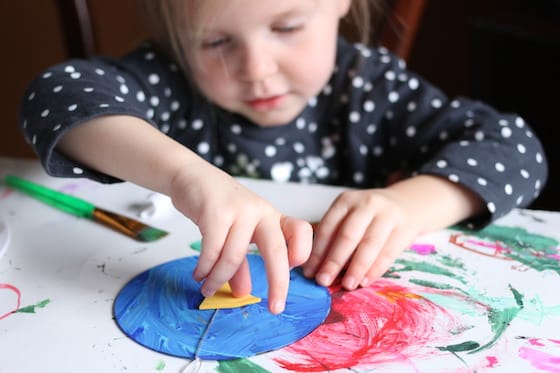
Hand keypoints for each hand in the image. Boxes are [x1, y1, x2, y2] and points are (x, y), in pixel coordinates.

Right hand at [170, 163, 312, 313]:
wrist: (193, 177)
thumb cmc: (220, 207)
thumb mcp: (237, 233)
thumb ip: (242, 264)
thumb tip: (243, 293)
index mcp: (272, 217)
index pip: (301, 231)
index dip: (302, 252)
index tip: (291, 271)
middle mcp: (261, 212)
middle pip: (277, 250)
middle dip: (278, 283)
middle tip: (275, 308)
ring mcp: (239, 210)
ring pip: (234, 256)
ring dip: (219, 279)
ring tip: (207, 289)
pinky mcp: (215, 211)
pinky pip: (212, 249)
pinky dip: (205, 269)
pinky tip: (199, 275)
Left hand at [302, 188, 420, 289]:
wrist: (407, 204)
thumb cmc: (369, 216)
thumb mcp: (349, 216)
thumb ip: (335, 236)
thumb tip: (316, 269)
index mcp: (346, 201)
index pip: (328, 227)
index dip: (317, 251)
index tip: (309, 272)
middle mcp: (366, 204)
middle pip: (347, 235)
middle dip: (333, 261)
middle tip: (323, 281)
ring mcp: (387, 215)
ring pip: (369, 244)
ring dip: (356, 267)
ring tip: (347, 285)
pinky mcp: (404, 229)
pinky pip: (388, 252)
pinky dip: (375, 269)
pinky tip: (365, 281)